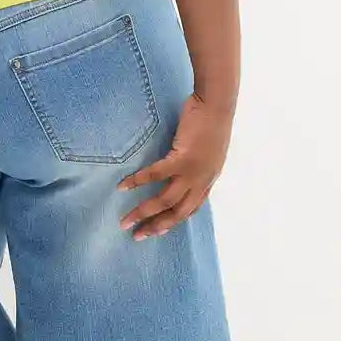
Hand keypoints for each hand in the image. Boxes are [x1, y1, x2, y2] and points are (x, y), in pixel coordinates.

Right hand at [117, 92, 232, 238]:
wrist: (217, 104)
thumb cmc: (211, 122)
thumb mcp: (207, 151)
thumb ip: (195, 163)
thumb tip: (178, 168)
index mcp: (207, 180)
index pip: (189, 210)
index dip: (172, 222)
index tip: (155, 231)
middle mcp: (202, 181)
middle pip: (177, 213)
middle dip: (155, 226)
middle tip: (136, 236)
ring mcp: (193, 172)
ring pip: (165, 200)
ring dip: (143, 211)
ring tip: (125, 219)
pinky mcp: (183, 158)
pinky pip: (156, 174)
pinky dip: (138, 181)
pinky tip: (123, 186)